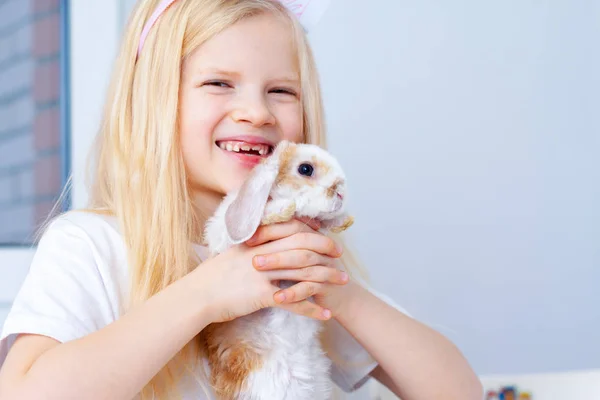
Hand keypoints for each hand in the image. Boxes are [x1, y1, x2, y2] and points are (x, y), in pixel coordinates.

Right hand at [192, 217, 347, 323]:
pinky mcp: (262, 295)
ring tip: (342, 284)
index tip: (327, 241)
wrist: (197, 295)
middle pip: (304, 248)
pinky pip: (294, 301)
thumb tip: (266, 244)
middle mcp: (263, 253)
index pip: (293, 230)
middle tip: (341, 259)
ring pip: (304, 272)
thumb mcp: (234, 252)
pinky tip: (325, 314)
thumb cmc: (212, 276)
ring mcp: (263, 273)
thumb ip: (253, 246)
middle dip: (327, 252)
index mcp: (258, 240)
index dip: (314, 234)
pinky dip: (313, 308)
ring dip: (327, 278)